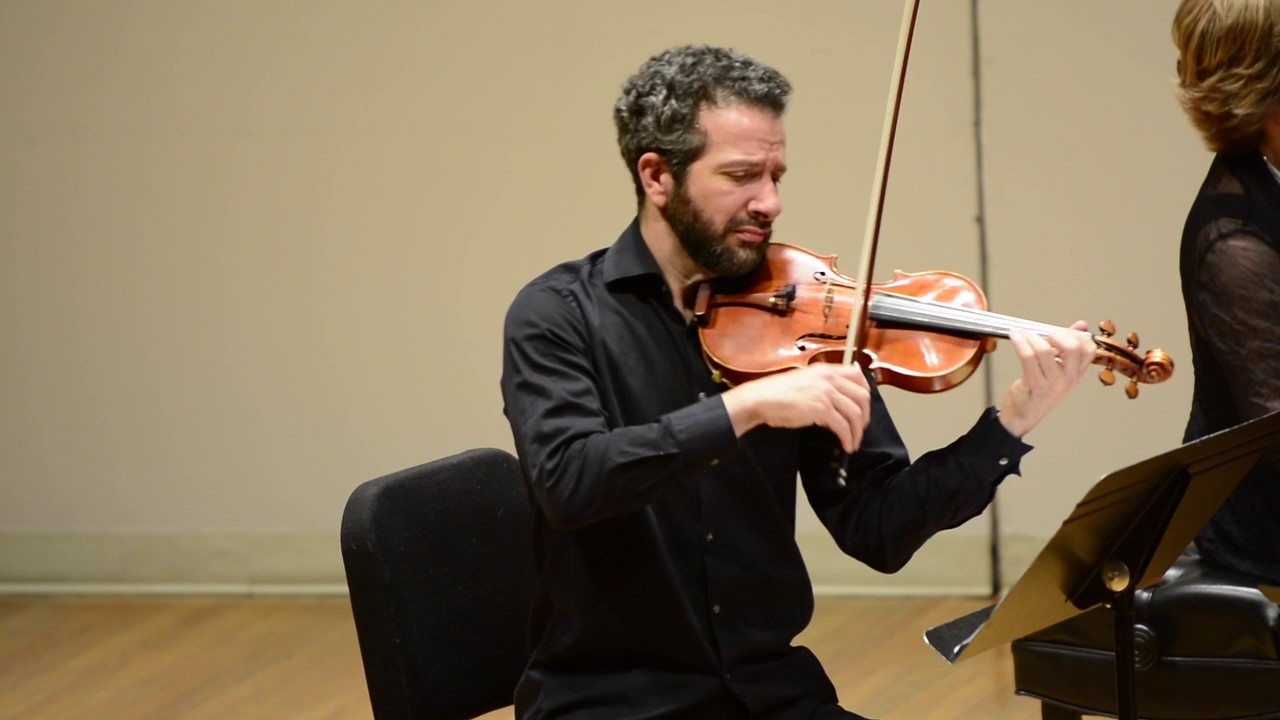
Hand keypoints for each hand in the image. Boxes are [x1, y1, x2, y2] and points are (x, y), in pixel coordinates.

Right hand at [721, 362, 871, 452]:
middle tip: (860, 428)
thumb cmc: (777, 393)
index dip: (865, 393)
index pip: (858, 376)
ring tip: (853, 442)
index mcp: (826, 370)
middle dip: (865, 416)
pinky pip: (843, 426)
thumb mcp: (804, 380)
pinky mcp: (821, 409)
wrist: (762, 399)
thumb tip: (836, 400)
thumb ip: (822, 385)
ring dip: (857, 431)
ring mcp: (826, 393)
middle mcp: (829, 379)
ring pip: (855, 413)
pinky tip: (845, 445)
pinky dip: (847, 438)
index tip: (864, 407)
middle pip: (862, 397)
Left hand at [998, 320, 1093, 437]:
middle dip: (1057, 334)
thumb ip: (1067, 347)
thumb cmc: (1038, 391)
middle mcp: (1068, 378)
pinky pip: (1027, 357)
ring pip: (1045, 350)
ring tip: (1021, 333)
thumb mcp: (1057, 370)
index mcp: (1076, 373)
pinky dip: (1020, 342)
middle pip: (1073, 347)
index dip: (1076, 335)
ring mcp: (1052, 383)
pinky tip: (1015, 336)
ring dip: (1031, 336)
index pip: (1089, 349)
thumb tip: (1082, 325)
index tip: (1061, 331)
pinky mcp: (1034, 384)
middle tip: (1044, 334)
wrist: (1022, 417)